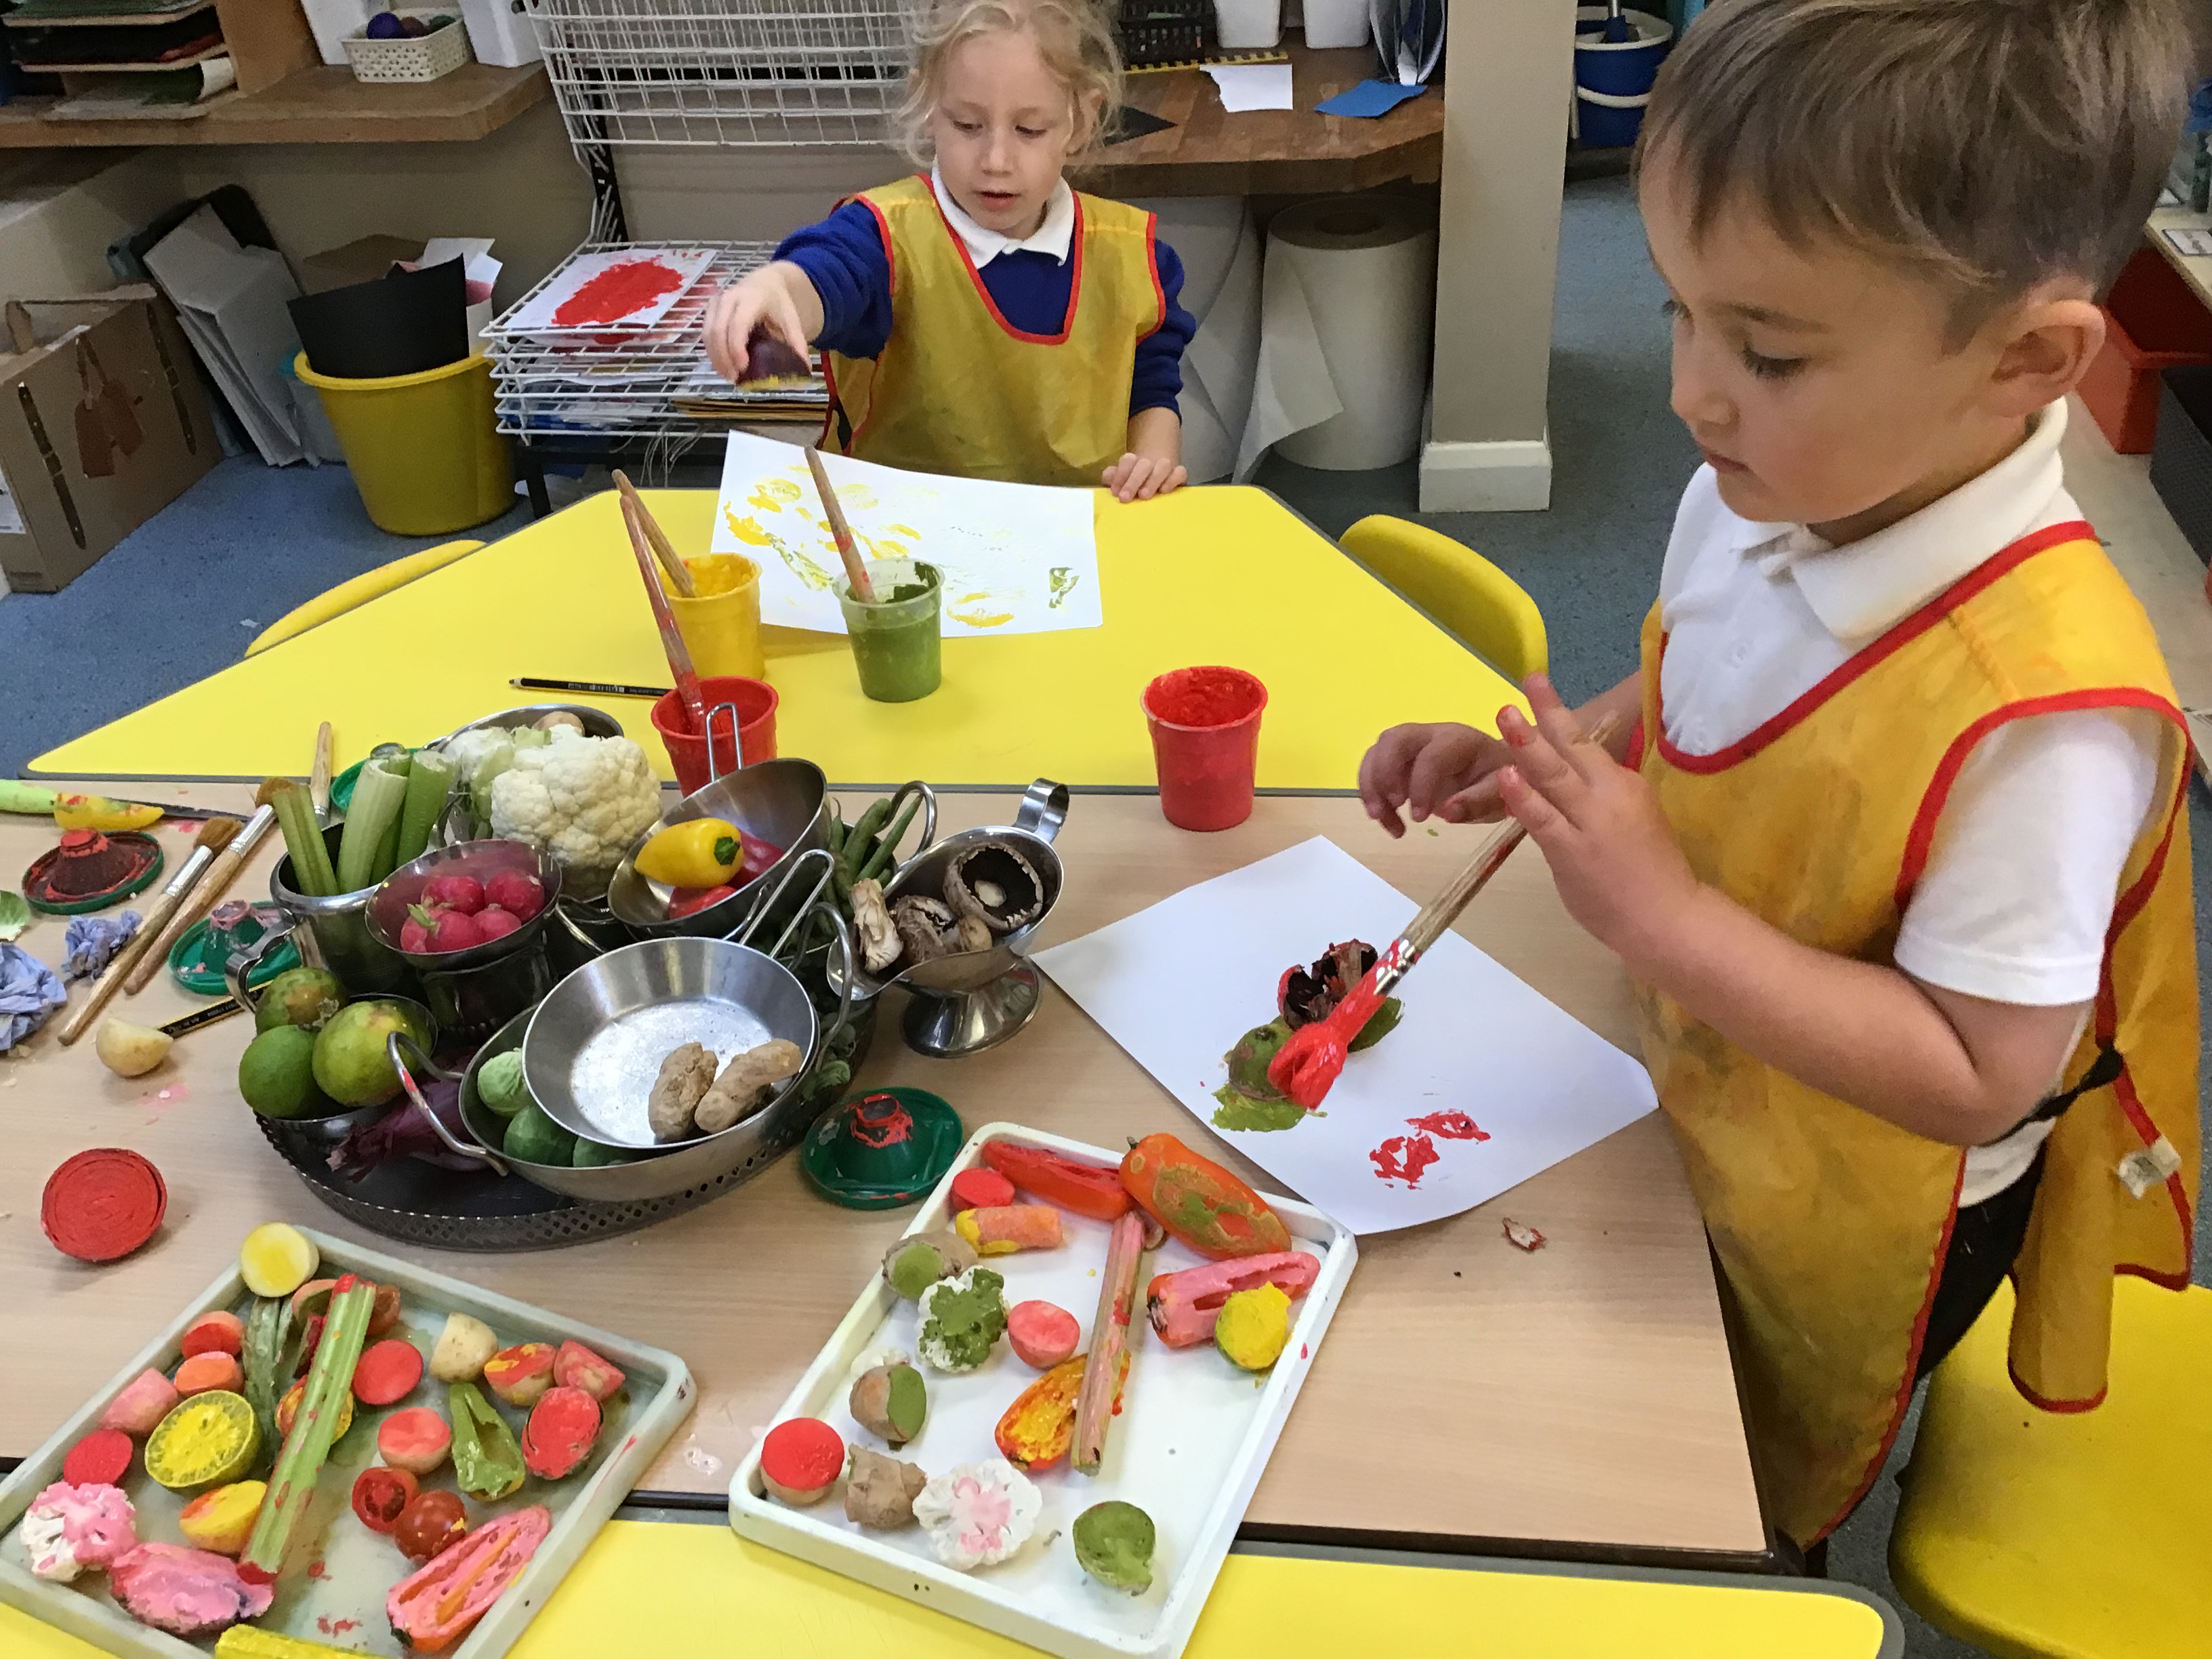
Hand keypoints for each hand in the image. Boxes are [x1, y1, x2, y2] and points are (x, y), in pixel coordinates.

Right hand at [702, 266, 808, 384]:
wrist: (766, 283)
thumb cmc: (779, 304)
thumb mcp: (792, 320)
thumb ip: (797, 343)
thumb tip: (804, 370)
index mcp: (752, 298)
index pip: (738, 324)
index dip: (736, 347)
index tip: (743, 368)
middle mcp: (730, 297)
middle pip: (717, 330)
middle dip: (723, 357)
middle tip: (734, 378)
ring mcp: (717, 302)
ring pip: (707, 332)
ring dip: (715, 357)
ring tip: (728, 375)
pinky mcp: (710, 309)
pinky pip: (705, 332)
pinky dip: (712, 351)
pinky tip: (722, 365)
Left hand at [1102, 451, 1186, 501]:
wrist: (1156, 468)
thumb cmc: (1135, 480)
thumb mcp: (1122, 478)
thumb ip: (1113, 477)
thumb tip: (1108, 478)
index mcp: (1134, 460)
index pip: (1127, 460)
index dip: (1120, 475)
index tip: (1115, 492)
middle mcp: (1151, 461)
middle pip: (1143, 465)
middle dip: (1133, 481)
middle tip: (1125, 498)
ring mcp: (1166, 466)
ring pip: (1163, 465)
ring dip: (1153, 480)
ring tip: (1144, 496)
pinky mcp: (1179, 474)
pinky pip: (1180, 472)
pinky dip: (1173, 480)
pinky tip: (1164, 491)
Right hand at [1358, 720, 1514, 836]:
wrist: (1495, 772)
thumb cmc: (1498, 781)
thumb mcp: (1500, 794)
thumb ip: (1478, 802)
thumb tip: (1447, 812)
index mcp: (1459, 739)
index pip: (1431, 755)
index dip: (1420, 786)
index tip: (1420, 819)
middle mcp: (1430, 735)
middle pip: (1393, 739)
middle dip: (1384, 773)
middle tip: (1392, 806)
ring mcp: (1411, 745)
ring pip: (1377, 751)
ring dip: (1371, 785)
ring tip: (1381, 818)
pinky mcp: (1399, 759)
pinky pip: (1374, 767)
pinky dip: (1371, 792)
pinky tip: (1384, 818)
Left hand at [1495, 675, 1699, 965]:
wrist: (1669, 919)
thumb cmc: (1652, 873)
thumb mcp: (1635, 819)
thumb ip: (1602, 799)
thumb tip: (1573, 780)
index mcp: (1626, 785)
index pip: (1587, 746)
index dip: (1560, 717)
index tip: (1539, 689)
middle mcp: (1609, 795)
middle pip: (1573, 747)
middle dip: (1547, 712)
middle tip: (1526, 682)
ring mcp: (1590, 823)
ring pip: (1554, 776)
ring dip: (1527, 744)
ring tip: (1505, 715)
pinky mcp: (1572, 852)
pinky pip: (1543, 820)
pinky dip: (1523, 798)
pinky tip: (1506, 777)